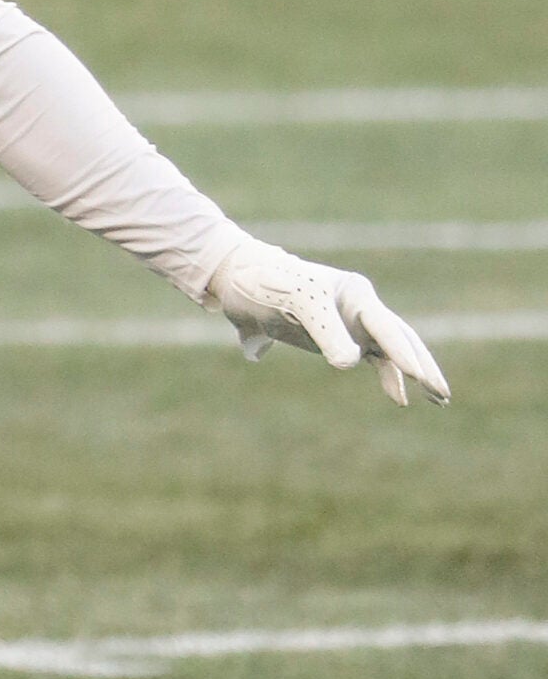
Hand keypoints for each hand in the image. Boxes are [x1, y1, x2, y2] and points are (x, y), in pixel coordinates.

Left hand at [207, 237, 449, 406]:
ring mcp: (350, 324)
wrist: (236, 278)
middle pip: (401, 339)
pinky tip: (400, 398)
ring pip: (391, 351)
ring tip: (439, 400)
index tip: (418, 377)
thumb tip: (352, 363)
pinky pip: (371, 358)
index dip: (404, 353)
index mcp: (355, 294)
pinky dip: (387, 376)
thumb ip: (325, 331)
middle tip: (442, 393)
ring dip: (412, 373)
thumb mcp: (296, 305)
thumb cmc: (267, 283)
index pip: (387, 328)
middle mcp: (359, 308)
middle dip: (422, 365)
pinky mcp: (337, 338)